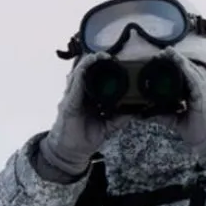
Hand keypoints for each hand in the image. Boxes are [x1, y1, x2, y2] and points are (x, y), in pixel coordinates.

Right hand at [39, 52, 111, 178]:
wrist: (71, 152)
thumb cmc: (86, 137)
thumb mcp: (109, 125)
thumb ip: (121, 116)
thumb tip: (138, 109)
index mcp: (88, 97)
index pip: (94, 77)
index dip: (103, 66)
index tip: (116, 59)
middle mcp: (78, 95)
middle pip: (85, 72)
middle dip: (95, 61)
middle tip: (109, 53)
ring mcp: (71, 98)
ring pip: (78, 75)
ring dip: (88, 63)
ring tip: (99, 55)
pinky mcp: (67, 105)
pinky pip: (74, 86)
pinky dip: (80, 75)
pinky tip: (86, 66)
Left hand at [159, 47, 205, 165]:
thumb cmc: (199, 130)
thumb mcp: (175, 121)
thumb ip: (162, 114)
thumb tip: (143, 113)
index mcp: (196, 92)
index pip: (185, 74)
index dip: (174, 65)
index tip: (161, 58)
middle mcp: (201, 88)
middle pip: (188, 68)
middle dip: (175, 59)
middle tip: (161, 51)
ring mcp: (205, 90)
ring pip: (192, 70)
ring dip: (180, 60)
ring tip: (168, 52)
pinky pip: (196, 79)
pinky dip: (187, 70)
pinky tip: (179, 62)